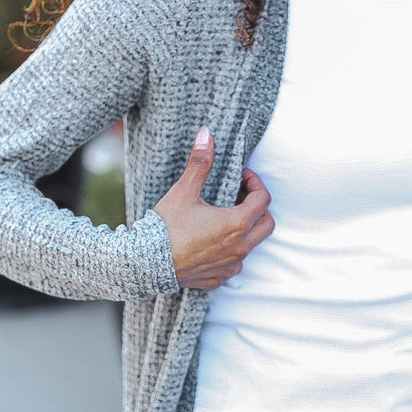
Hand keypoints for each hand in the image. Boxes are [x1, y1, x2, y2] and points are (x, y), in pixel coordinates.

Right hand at [153, 126, 273, 289]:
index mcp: (236, 224)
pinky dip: (229, 251)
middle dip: (257, 207)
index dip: (255, 183)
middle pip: (267, 224)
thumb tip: (206, 133)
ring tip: (223, 218)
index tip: (240, 176)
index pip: (263, 200)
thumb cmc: (165, 227)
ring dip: (245, 230)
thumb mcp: (184, 190)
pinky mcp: (217, 278)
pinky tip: (211, 242)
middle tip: (237, 196)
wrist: (145, 263)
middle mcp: (239, 248)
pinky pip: (233, 264)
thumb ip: (200, 162)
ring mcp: (229, 266)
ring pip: (251, 245)